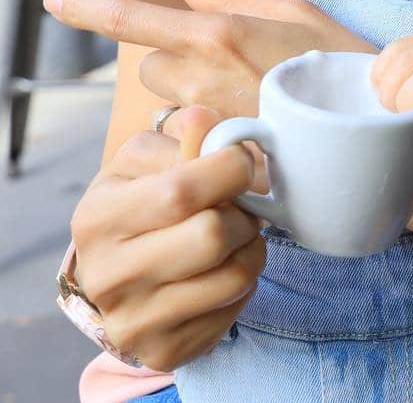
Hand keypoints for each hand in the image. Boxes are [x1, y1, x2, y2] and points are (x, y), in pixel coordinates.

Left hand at [44, 0, 374, 118]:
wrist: (372, 128)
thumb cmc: (340, 62)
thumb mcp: (294, 12)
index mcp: (218, 32)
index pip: (135, 19)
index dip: (89, 8)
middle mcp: (204, 76)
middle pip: (151, 66)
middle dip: (175, 63)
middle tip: (229, 66)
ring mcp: (207, 119)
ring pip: (166, 105)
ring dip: (188, 100)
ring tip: (242, 99)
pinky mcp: (215, 154)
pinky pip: (188, 139)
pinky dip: (206, 134)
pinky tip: (246, 129)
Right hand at [71, 106, 265, 370]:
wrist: (118, 268)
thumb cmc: (141, 197)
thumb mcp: (148, 156)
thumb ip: (185, 132)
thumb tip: (213, 125)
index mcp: (97, 216)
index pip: (181, 190)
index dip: (230, 168)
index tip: (240, 161)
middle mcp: (107, 275)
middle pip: (212, 236)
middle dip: (243, 212)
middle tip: (241, 204)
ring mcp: (132, 321)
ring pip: (234, 275)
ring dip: (252, 246)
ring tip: (238, 233)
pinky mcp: (163, 350)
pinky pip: (235, 309)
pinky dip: (244, 281)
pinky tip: (224, 266)